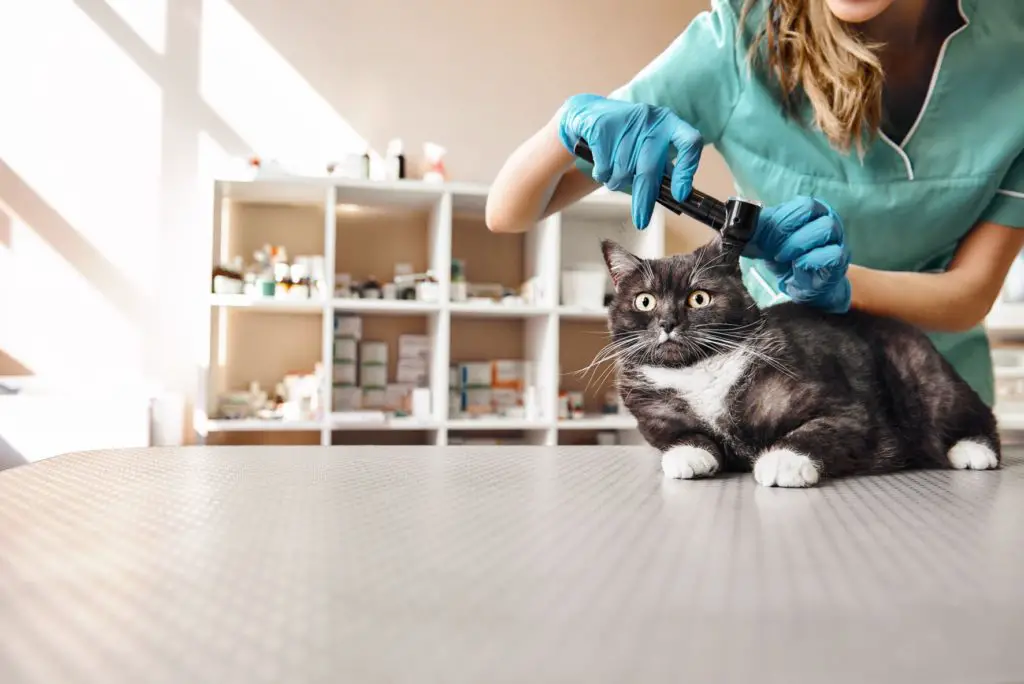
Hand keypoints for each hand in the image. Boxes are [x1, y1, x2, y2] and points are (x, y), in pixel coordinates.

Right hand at [558, 93, 702, 229]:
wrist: (588, 113)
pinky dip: (603, 174)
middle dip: (644, 198)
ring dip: (617, 182)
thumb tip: (677, 194)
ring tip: (614, 171)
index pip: (689, 143)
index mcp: (669, 123)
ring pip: (623, 173)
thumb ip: (662, 164)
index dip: (687, 170)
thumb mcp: (649, 143)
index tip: (680, 195)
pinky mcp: (601, 129)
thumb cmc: (626, 135)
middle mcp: (651, 120)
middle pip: (649, 169)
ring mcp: (625, 123)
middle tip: (641, 220)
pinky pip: (604, 169)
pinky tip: (602, 163)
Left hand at [746, 196, 851, 312]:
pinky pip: (832, 254)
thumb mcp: (763, 242)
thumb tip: (733, 226)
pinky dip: (809, 260)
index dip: (781, 219)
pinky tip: (797, 267)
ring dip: (797, 244)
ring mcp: (837, 240)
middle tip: (773, 248)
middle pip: (811, 210)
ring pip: (825, 228)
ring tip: (783, 258)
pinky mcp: (839, 261)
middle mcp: (827, 220)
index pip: (800, 204)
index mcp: (809, 211)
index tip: (764, 237)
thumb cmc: (784, 257)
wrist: (799, 285)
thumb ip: (751, 231)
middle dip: (786, 230)